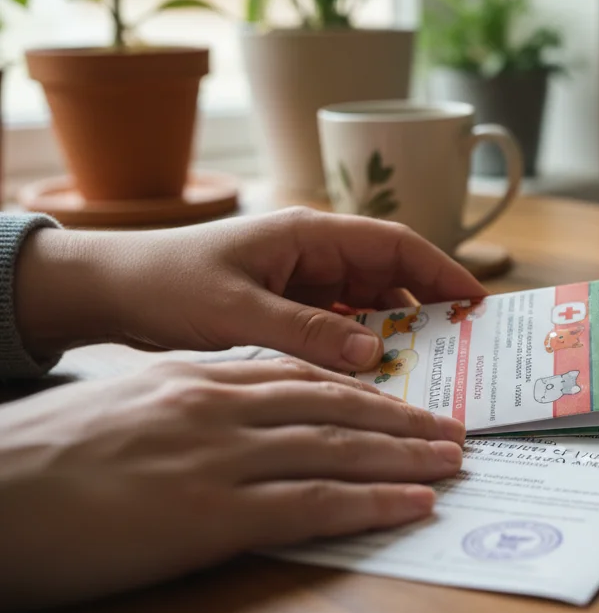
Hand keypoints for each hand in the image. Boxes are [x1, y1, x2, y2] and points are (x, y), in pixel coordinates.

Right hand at [0, 357, 463, 612]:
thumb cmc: (43, 460)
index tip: (403, 399)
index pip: (300, 375)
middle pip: (336, 405)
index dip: (362, 388)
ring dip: (407, 455)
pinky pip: (316, 503)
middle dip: (402, 419)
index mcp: (197, 379)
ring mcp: (220, 457)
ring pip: (339, 447)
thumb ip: (188, 405)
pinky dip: (374, 501)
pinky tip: (415, 502)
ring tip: (454, 461)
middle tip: (454, 429)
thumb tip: (236, 417)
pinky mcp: (214, 514)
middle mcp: (219, 407)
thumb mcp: (126, 409)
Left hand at [15, 207, 486, 371]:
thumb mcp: (236, 311)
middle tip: (463, 347)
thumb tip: (374, 354)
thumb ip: (306, 332)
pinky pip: (341, 328)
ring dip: (395, 333)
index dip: (442, 269)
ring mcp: (302, 281)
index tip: (478, 301)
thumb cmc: (163, 284)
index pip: (395, 245)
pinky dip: (361, 349)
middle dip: (428, 308)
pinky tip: (374, 377)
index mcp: (307, 234)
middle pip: (391, 276)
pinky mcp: (287, 308)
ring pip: (369, 306)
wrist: (106, 292)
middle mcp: (312, 253)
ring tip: (427, 369)